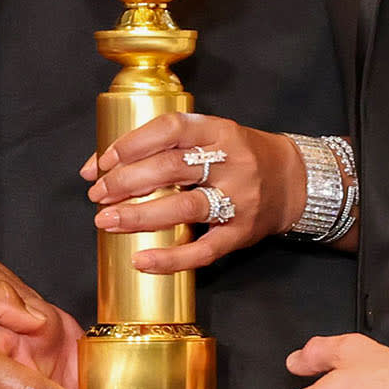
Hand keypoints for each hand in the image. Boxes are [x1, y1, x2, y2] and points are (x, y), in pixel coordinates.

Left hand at [81, 113, 309, 272]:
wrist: (293, 182)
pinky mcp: (242, 232)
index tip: (104, 161)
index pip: (171, 129)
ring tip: (106, 221)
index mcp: (219, 131)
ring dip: (139, 216)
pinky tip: (142, 260)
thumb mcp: (209, 138)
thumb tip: (96, 167)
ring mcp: (240, 198)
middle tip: (98, 194)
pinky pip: (204, 249)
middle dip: (126, 182)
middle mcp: (232, 161)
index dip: (133, 143)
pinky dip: (171, 258)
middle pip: (171, 168)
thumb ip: (161, 146)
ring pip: (184, 206)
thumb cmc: (238, 157)